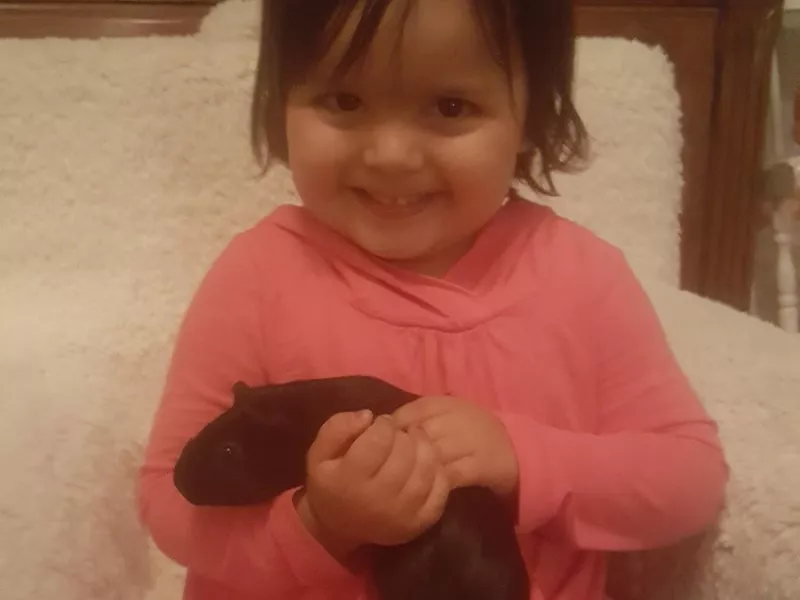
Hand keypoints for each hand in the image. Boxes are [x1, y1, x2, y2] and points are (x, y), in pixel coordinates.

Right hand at [298, 411, 450, 557]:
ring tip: (413, 441)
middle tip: (396, 435)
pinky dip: (437, 469)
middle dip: (403, 434)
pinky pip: (441, 488)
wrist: (339, 527)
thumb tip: (367, 415)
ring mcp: (402, 514)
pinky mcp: (420, 522)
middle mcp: (377, 500)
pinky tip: (424, 462)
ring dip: (423, 446)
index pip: (379, 439)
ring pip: (426, 467)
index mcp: (349, 480)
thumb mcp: (319, 453)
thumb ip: (337, 428)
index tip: (380, 424)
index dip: (383, 424)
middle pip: (405, 452)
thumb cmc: (330, 483)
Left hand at [392, 396, 518, 497]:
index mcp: (447, 403)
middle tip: (387, 470)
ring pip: (434, 455)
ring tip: (403, 483)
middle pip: (419, 434)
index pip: (410, 413)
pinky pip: (451, 475)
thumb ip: (419, 419)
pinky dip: (435, 483)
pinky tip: (425, 491)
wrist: (518, 449)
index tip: (380, 447)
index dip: (392, 431)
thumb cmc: (472, 433)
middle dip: (400, 454)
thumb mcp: (447, 417)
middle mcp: (460, 417)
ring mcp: (473, 441)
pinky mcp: (484, 465)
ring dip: (415, 471)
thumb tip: (382, 426)